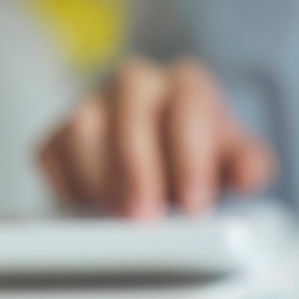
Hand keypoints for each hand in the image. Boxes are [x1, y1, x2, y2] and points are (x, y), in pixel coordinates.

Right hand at [37, 57, 276, 218]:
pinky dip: (65, 183)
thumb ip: (248, 163)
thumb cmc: (202, 154)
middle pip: (130, 110)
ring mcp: (93, 102)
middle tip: (146, 215)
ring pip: (81, 124)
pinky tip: (89, 208)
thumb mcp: (236, 159)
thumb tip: (248, 172)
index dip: (189, 158)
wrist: (169, 157)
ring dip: (98, 175)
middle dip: (138, 168)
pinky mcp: (57, 132)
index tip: (193, 202)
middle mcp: (137, 83)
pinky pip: (49, 151)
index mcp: (186, 84)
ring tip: (117, 214)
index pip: (187, 108)